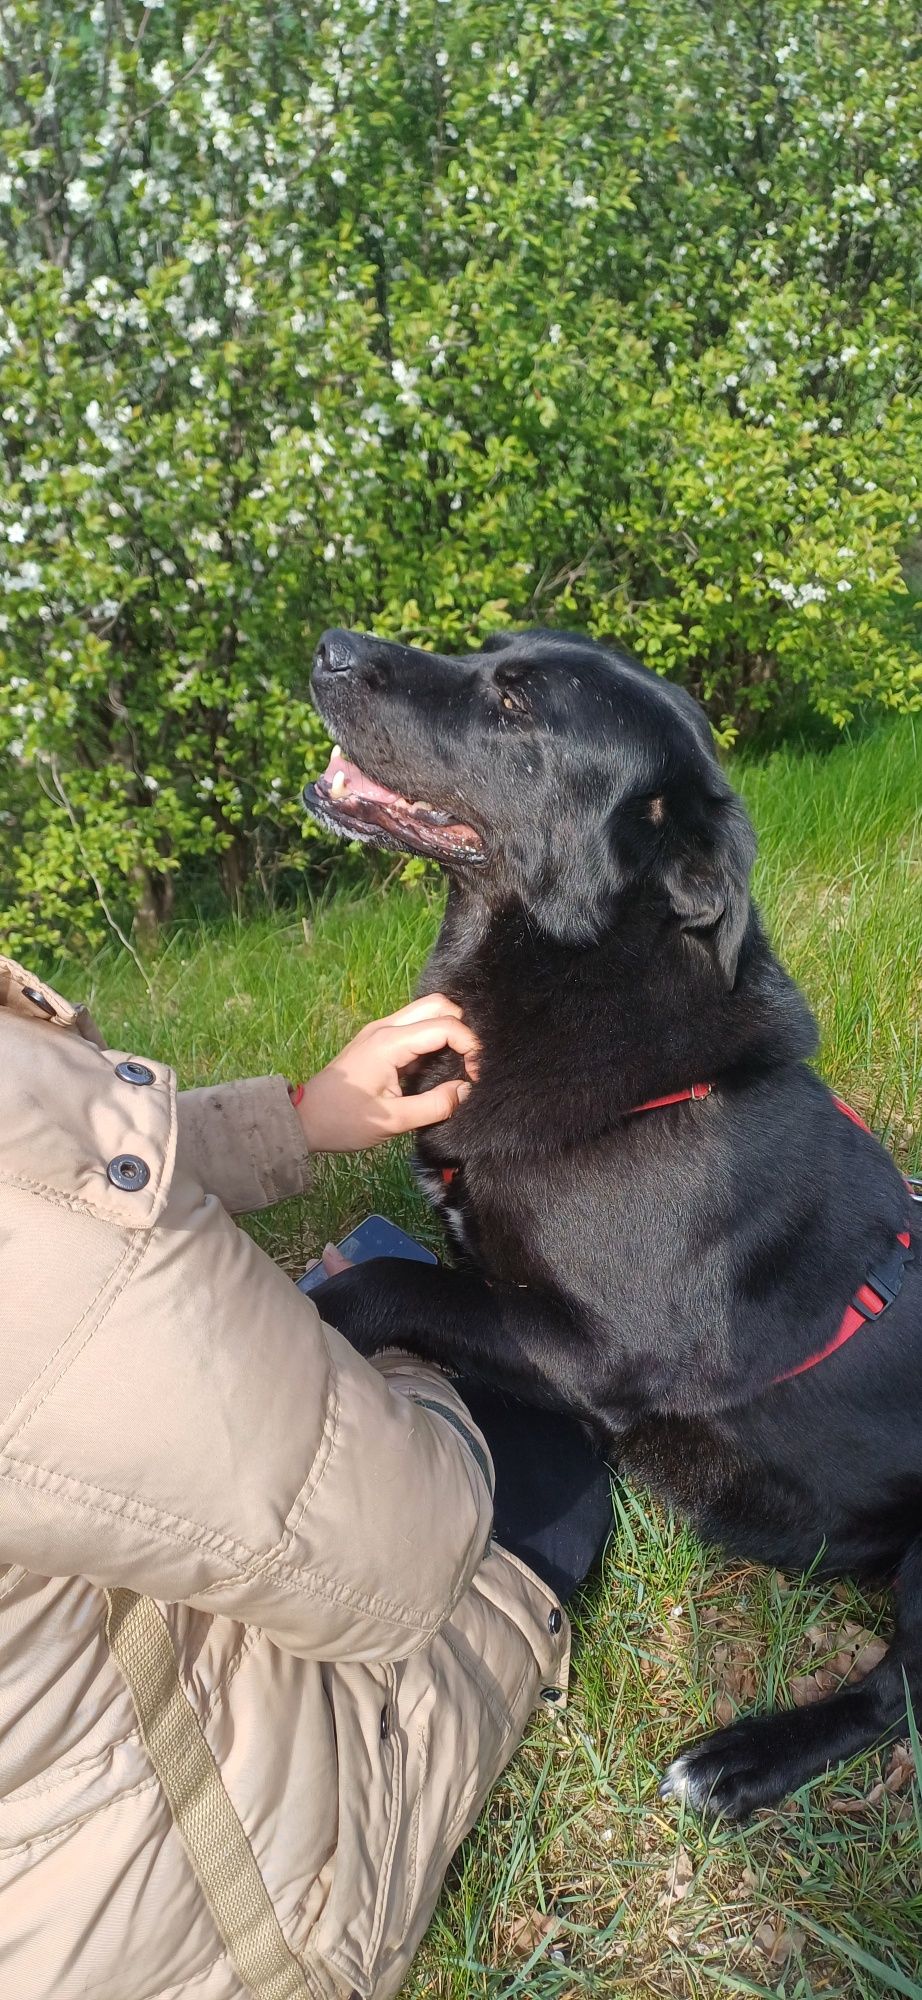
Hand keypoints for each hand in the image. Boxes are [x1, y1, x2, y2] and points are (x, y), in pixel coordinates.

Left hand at [296, 995, 478, 1151]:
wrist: (304, 1120)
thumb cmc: (345, 1122)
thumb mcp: (394, 1121)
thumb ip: (435, 1106)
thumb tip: (467, 1091)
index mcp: (389, 1043)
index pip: (445, 1025)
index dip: (470, 1046)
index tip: (477, 1074)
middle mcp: (386, 1027)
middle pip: (437, 1005)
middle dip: (463, 1027)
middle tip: (472, 1061)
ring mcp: (381, 1031)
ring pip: (426, 1012)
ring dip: (449, 1030)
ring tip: (462, 1062)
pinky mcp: (379, 1040)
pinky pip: (415, 1027)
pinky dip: (435, 1037)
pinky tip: (443, 1063)